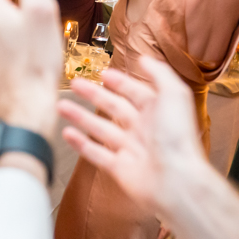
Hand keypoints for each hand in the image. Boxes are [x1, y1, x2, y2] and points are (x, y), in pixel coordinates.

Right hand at [57, 56, 207, 214]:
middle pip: (114, 108)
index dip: (119, 82)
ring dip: (80, 116)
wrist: (175, 179)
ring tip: (60, 106)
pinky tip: (67, 133)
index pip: (134, 92)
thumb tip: (145, 58)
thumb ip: (159, 74)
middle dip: (93, 95)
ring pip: (100, 129)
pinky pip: (96, 154)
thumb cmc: (178, 137)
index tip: (103, 73)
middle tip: (74, 84)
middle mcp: (143, 129)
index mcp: (157, 111)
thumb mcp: (174, 94)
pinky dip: (80, 144)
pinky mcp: (119, 169)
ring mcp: (130, 149)